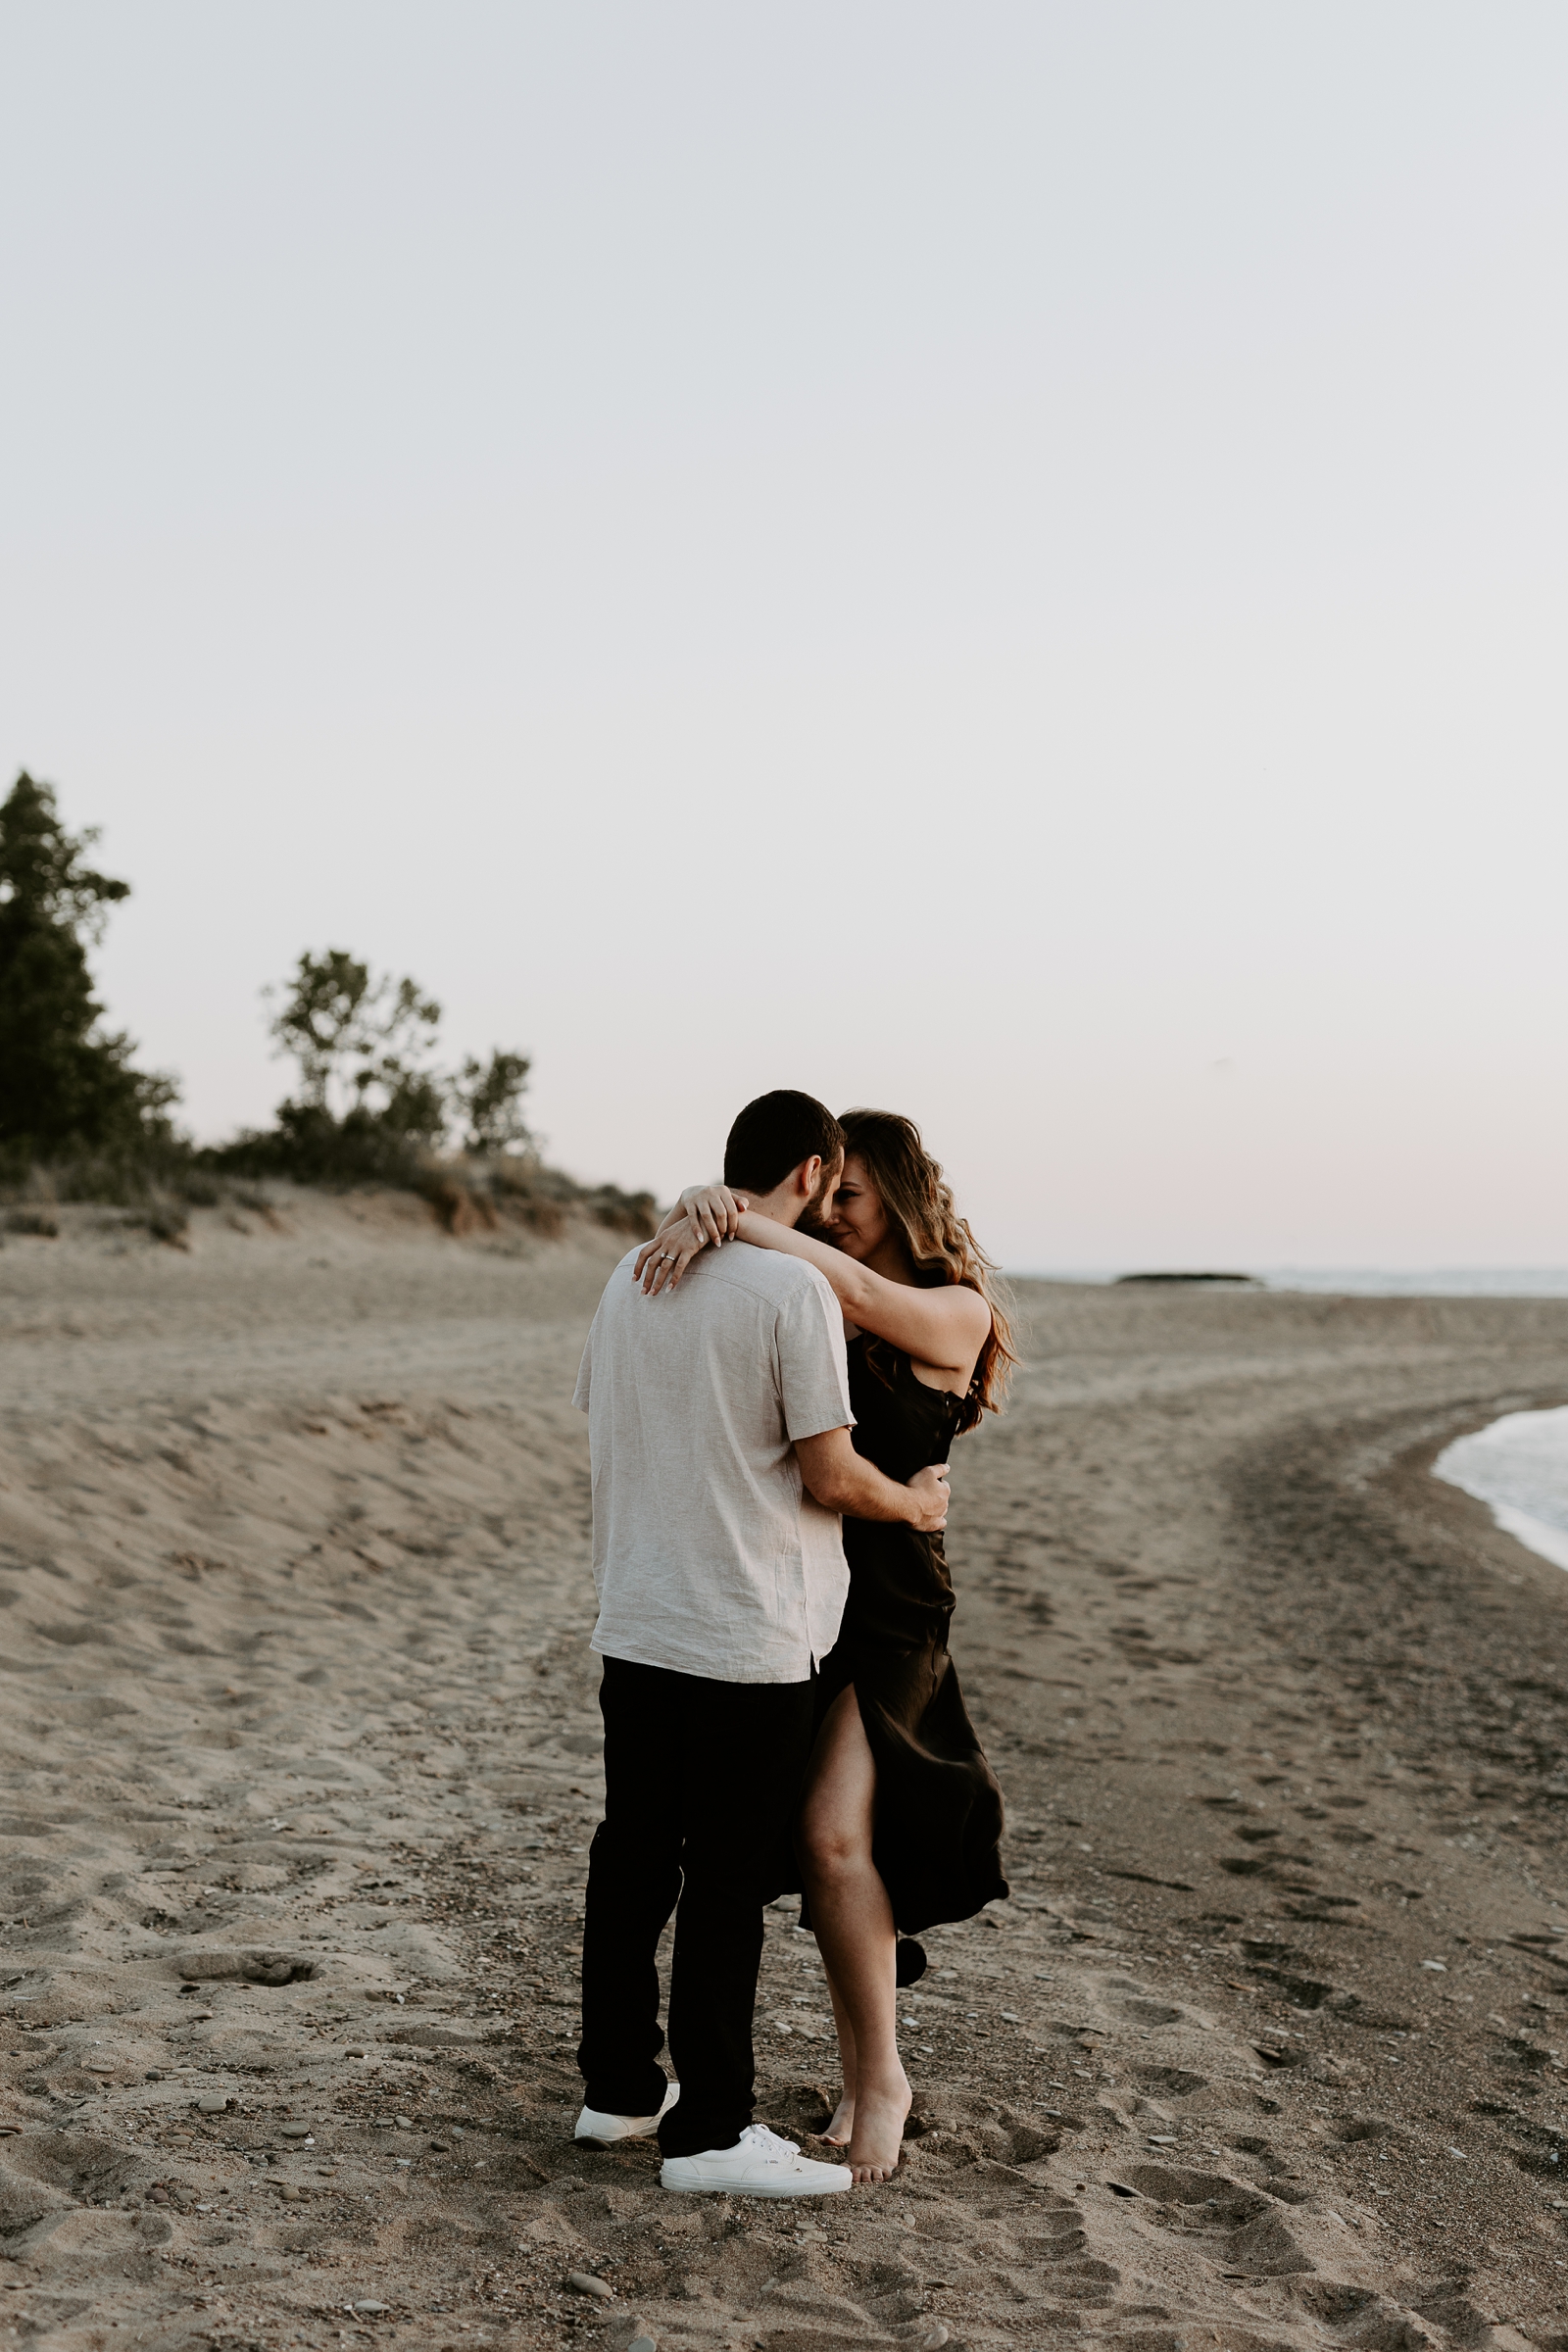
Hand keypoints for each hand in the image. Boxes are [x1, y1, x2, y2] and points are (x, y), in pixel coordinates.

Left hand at [633, 1184, 750, 1294]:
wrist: (708, 1215)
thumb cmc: (694, 1225)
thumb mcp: (677, 1231)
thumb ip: (668, 1241)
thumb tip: (662, 1255)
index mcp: (662, 1237)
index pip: (643, 1253)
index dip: (637, 1267)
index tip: (634, 1279)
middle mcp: (667, 1241)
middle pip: (651, 1263)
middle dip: (646, 1279)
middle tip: (643, 1293)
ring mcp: (677, 1245)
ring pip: (663, 1267)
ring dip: (657, 1282)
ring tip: (654, 1294)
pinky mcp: (689, 1249)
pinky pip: (679, 1267)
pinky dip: (674, 1279)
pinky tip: (670, 1289)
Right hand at [674, 1183, 748, 1244]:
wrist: (692, 1192)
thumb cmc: (715, 1199)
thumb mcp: (726, 1197)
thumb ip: (738, 1202)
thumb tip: (744, 1208)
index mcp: (723, 1191)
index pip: (732, 1210)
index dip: (733, 1225)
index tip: (731, 1237)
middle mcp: (712, 1192)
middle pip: (721, 1213)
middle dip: (723, 1229)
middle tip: (723, 1240)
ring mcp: (699, 1197)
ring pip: (707, 1216)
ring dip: (712, 1231)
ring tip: (716, 1243)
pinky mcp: (689, 1202)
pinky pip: (693, 1218)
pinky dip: (697, 1229)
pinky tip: (701, 1239)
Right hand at [905, 1463, 949, 1532]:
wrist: (906, 1505)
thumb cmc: (916, 1487)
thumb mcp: (928, 1471)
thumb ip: (940, 1468)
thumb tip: (948, 1467)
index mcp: (945, 1490)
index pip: (944, 1485)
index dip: (934, 1484)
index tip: (926, 1484)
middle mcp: (945, 1503)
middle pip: (942, 1498)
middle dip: (935, 1496)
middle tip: (922, 1494)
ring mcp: (940, 1515)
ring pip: (941, 1510)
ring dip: (935, 1508)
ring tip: (923, 1506)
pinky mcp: (934, 1525)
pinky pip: (941, 1523)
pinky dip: (938, 1521)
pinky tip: (932, 1519)